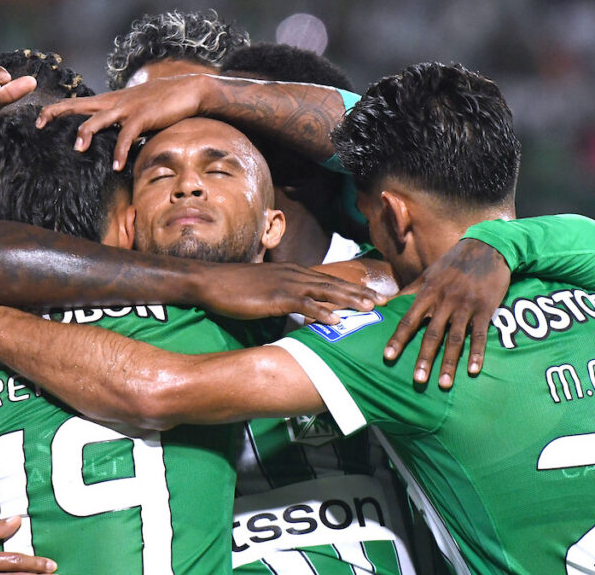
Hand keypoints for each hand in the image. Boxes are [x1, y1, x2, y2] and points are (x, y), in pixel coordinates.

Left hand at [36, 74, 210, 170]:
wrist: (188, 90)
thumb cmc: (161, 103)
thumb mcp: (134, 112)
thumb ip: (120, 123)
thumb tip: (109, 142)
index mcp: (109, 101)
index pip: (76, 102)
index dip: (56, 109)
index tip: (38, 120)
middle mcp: (113, 102)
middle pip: (77, 105)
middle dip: (56, 114)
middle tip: (38, 125)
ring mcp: (127, 108)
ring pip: (98, 119)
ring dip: (86, 133)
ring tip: (76, 150)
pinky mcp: (142, 117)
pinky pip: (127, 136)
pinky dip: (121, 151)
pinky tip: (116, 166)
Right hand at [197, 262, 382, 324]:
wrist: (211, 281)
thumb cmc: (234, 288)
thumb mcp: (265, 289)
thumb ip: (284, 296)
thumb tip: (296, 308)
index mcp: (293, 273)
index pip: (328, 280)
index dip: (351, 288)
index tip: (371, 296)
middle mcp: (294, 275)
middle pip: (333, 283)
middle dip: (359, 292)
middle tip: (382, 302)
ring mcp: (286, 284)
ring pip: (325, 291)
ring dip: (349, 300)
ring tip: (369, 308)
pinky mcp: (275, 296)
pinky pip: (303, 304)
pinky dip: (321, 312)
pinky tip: (336, 320)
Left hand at [383, 239, 509, 388]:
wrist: (488, 246)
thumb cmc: (453, 262)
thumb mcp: (429, 273)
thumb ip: (411, 291)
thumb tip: (387, 303)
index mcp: (428, 292)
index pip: (409, 319)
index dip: (398, 339)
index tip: (387, 356)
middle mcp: (445, 300)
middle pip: (432, 334)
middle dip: (424, 358)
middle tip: (417, 380)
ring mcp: (466, 305)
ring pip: (455, 338)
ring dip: (449, 363)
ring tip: (443, 384)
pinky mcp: (486, 308)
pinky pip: (480, 334)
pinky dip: (477, 353)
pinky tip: (472, 370)